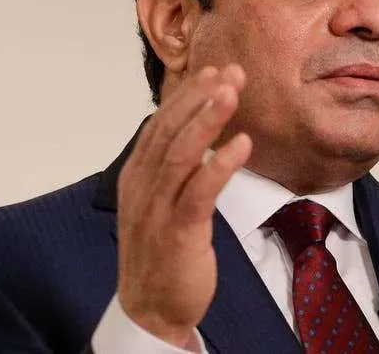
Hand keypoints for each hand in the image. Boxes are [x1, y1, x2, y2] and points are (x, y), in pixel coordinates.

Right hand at [116, 64, 252, 347]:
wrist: (151, 310)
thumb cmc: (161, 253)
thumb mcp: (159, 202)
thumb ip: (171, 167)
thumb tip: (193, 131)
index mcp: (137, 175)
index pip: (160, 124)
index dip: (186, 95)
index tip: (214, 70)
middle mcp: (143, 186)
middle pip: (169, 130)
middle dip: (200, 96)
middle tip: (231, 71)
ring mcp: (157, 209)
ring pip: (180, 154)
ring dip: (208, 119)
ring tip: (233, 92)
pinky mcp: (179, 232)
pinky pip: (198, 192)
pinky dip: (219, 164)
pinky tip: (241, 144)